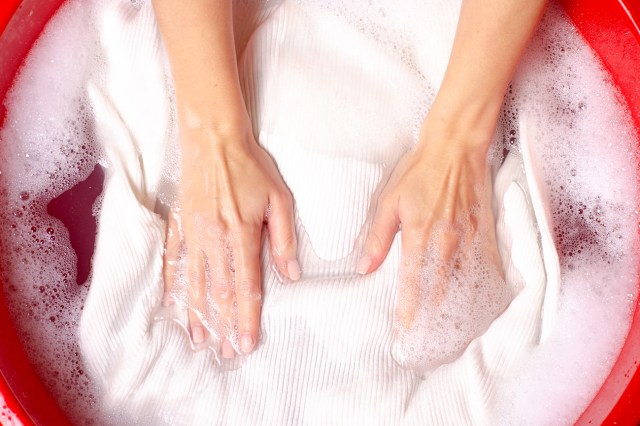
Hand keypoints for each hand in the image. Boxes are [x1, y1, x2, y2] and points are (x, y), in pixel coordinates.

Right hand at [163, 126, 298, 358]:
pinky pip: (173, 260)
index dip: (247, 318)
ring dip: (198, 314)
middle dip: (224, 325)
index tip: (247, 343)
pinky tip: (172, 303)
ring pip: (195, 282)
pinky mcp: (179, 224)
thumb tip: (291, 275)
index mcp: (242, 234)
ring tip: (199, 340)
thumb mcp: (279, 199)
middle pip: (219, 292)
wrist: (213, 138)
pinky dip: (173, 284)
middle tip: (225, 352)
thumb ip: (284, 239)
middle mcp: (215, 239)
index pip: (247, 286)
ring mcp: (193, 233)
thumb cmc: (251, 167)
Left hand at [357, 125, 508, 369]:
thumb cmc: (419, 171)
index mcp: (420, 237)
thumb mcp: (390, 202)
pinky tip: (479, 305)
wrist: (456, 147)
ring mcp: (470, 240)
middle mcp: (447, 244)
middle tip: (428, 343)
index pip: (413, 285)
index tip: (405, 334)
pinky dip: (480, 289)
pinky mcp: (485, 233)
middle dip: (432, 320)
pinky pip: (484, 268)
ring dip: (456, 310)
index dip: (409, 312)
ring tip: (452, 334)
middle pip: (440, 292)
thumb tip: (364, 267)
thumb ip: (379, 239)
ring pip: (463, 285)